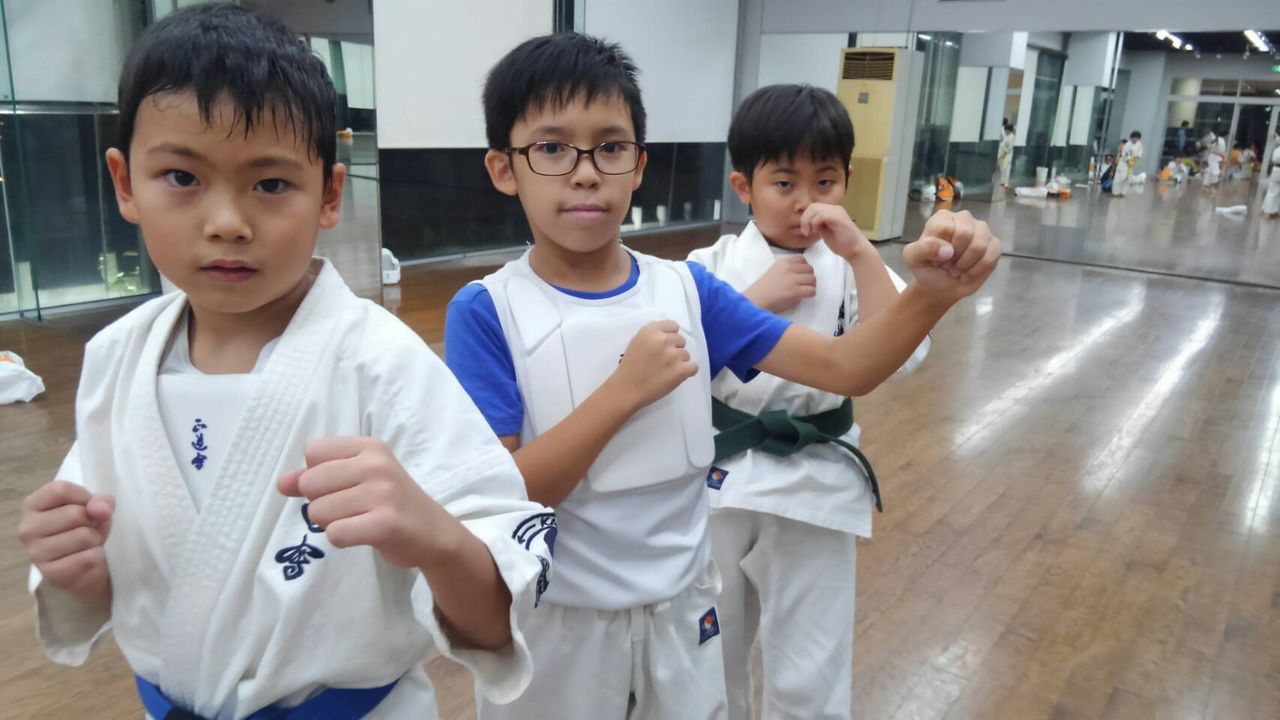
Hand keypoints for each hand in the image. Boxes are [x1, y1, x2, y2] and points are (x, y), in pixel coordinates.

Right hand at [18, 481, 114, 606]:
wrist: (83, 567)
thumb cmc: (83, 529)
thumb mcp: (93, 508)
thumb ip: (99, 501)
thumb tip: (100, 509)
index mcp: (32, 505)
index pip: (61, 490)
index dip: (84, 496)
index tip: (88, 506)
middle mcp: (28, 528)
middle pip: (75, 514)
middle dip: (93, 521)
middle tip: (89, 529)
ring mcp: (36, 553)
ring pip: (84, 536)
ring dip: (96, 540)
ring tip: (88, 544)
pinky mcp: (51, 573)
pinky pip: (88, 558)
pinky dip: (97, 556)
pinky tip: (88, 558)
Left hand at [278, 438, 460, 569]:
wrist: (434, 533)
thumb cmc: (392, 503)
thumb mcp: (358, 479)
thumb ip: (317, 476)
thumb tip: (282, 483)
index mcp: (369, 447)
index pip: (313, 451)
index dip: (318, 474)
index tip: (343, 485)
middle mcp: (376, 465)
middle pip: (310, 483)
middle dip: (321, 502)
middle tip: (351, 508)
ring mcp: (382, 494)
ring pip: (318, 511)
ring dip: (332, 523)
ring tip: (359, 521)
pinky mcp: (385, 524)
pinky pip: (335, 534)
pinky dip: (342, 538)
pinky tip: (363, 534)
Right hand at [607, 320, 696, 412]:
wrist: (626, 389)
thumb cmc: (630, 367)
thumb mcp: (637, 342)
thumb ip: (653, 335)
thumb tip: (669, 335)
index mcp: (650, 330)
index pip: (673, 326)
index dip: (670, 336)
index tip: (665, 345)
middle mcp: (663, 340)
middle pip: (681, 340)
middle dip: (675, 349)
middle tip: (664, 361)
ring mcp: (672, 355)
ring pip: (687, 354)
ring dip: (680, 362)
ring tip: (666, 371)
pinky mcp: (680, 370)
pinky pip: (694, 366)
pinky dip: (688, 372)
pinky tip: (677, 376)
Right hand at [744, 255, 815, 312]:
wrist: (755, 300)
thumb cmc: (763, 289)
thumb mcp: (775, 271)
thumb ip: (788, 269)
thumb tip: (803, 275)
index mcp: (783, 262)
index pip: (802, 259)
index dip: (804, 268)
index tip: (801, 275)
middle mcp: (788, 268)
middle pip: (810, 269)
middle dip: (809, 277)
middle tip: (804, 285)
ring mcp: (792, 279)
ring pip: (813, 279)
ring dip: (811, 286)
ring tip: (804, 291)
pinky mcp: (794, 291)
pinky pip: (811, 290)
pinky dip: (810, 294)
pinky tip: (804, 296)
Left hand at [800, 202, 871, 259]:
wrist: (855, 250)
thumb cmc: (842, 244)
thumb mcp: (825, 232)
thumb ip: (817, 225)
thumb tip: (806, 222)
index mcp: (831, 212)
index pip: (813, 208)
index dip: (805, 218)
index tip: (806, 232)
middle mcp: (834, 209)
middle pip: (812, 206)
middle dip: (805, 219)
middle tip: (806, 232)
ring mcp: (837, 212)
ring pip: (815, 208)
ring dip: (808, 221)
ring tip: (810, 233)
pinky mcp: (838, 217)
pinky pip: (821, 215)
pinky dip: (815, 223)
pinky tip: (816, 231)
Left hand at [902, 210, 1001, 305]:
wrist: (941, 287)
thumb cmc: (927, 268)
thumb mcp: (913, 259)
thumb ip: (922, 249)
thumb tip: (947, 250)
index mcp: (942, 218)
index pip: (944, 228)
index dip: (939, 249)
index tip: (935, 259)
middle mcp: (964, 218)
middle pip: (965, 234)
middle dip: (954, 258)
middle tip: (947, 266)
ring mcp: (981, 230)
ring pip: (979, 246)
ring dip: (965, 265)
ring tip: (956, 270)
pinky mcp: (994, 244)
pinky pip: (990, 257)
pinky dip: (976, 270)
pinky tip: (968, 273)